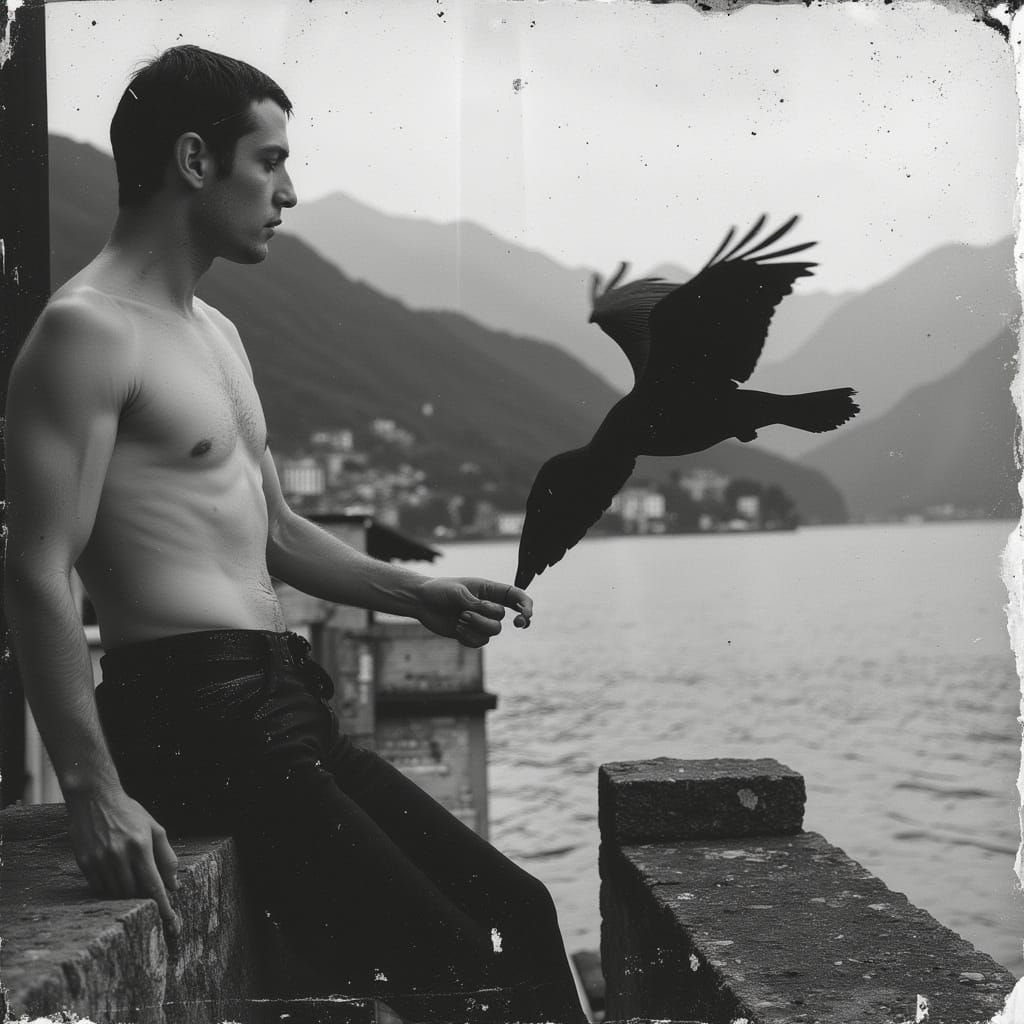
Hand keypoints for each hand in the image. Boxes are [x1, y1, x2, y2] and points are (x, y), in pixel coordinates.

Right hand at [66, 786, 180, 937]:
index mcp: (140, 846)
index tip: (173, 926)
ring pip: (117, 894)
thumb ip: (167, 858)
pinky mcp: (85, 864)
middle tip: (150, 892)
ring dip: (128, 894)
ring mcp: (99, 861)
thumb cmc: (130, 813)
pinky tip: (115, 875)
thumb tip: (174, 886)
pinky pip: (100, 889)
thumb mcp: (155, 828)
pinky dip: (111, 889)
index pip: (154, 887)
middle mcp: (119, 855)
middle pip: (135, 894)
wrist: (94, 799)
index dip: (164, 909)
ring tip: (131, 876)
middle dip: (145, 899)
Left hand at [416, 577, 532, 647]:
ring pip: (492, 632)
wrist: (421, 602)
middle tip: (476, 618)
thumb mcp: (458, 592)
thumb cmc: (439, 591)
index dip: (526, 605)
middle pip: (501, 619)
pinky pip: (479, 642)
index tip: (526, 615)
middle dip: (487, 619)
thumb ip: (477, 603)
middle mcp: (487, 607)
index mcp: (489, 590)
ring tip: (460, 617)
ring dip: (476, 626)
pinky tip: (456, 627)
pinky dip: (468, 636)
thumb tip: (494, 614)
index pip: (515, 596)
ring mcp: (480, 621)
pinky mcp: (471, 634)